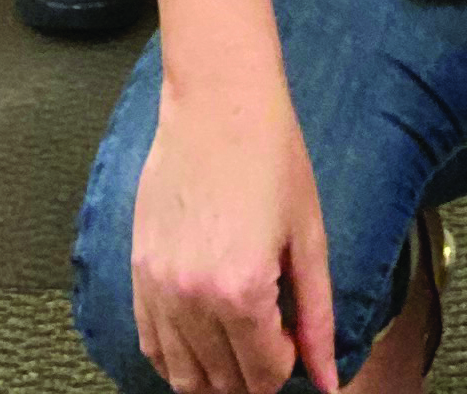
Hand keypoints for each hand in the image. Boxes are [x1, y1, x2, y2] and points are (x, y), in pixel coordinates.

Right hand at [131, 80, 337, 393]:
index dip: (286, 363)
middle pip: (224, 380)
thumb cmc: (271, 156)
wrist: (219, 100)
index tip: (293, 334)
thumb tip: (328, 382)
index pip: (264, 375)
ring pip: (183, 375)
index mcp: (242, 291)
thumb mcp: (309, 237)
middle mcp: (193, 298)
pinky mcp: (138, 270)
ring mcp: (158, 286)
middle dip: (254, 372)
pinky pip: (150, 344)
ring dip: (215, 373)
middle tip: (271, 338)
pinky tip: (200, 338)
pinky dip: (175, 356)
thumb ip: (317, 318)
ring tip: (239, 341)